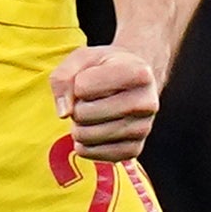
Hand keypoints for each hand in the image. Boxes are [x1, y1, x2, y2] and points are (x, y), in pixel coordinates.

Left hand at [49, 42, 162, 164]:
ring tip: (95, 112)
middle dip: (77, 106)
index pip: (82, 87)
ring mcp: (142, 130)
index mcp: (139, 74)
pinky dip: (85, 142)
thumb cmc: (105, 68)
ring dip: (80, 125)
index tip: (93, 77)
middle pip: (83, 114)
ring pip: (85, 136)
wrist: (135, 83)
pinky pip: (91, 153)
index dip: (78, 82)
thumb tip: (64, 114)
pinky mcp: (134, 151)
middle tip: (92, 98)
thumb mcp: (82, 58)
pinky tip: (98, 128)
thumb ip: (63, 78)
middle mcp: (147, 104)